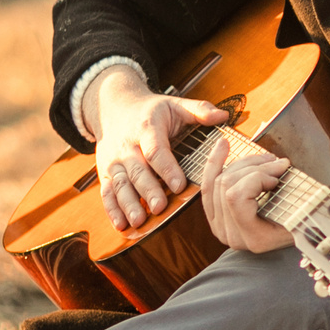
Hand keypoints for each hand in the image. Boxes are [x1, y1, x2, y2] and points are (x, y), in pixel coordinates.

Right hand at [94, 70, 229, 231]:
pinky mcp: (106, 172)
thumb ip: (199, 110)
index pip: (156, 150)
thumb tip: (223, 116)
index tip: (179, 185)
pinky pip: (107, 192)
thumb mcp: (175, 104)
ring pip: (120, 184)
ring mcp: (114, 161)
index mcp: (147, 128)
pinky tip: (121, 225)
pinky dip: (112, 210)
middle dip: (148, 190)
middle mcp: (127, 146)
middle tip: (159, 207)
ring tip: (139, 220)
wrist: (114, 107)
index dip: (167, 168)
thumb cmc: (151, 110)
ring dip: (128, 204)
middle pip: (137, 171)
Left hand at [203, 138, 293, 253]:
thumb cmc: (304, 223)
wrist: (295, 237)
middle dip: (254, 166)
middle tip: (277, 162)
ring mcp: (220, 227)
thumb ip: (295, 194)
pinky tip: (223, 144)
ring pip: (218, 181)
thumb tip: (282, 165)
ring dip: (244, 163)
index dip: (257, 177)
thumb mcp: (304, 211)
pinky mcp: (215, 217)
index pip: (236, 197)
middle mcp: (232, 235)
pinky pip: (208, 185)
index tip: (280, 173)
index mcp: (253, 238)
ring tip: (265, 159)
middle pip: (226, 185)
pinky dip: (215, 162)